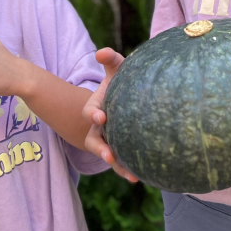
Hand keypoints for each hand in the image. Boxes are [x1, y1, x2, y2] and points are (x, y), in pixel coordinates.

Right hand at [82, 48, 137, 182]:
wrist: (127, 99)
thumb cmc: (122, 81)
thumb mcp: (116, 69)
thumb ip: (110, 59)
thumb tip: (102, 52)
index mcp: (96, 107)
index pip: (90, 112)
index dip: (93, 114)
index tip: (101, 116)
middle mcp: (99, 128)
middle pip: (93, 141)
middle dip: (100, 149)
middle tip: (109, 155)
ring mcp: (109, 140)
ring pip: (107, 156)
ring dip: (117, 166)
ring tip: (130, 175)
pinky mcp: (120, 149)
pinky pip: (122, 163)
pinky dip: (128, 170)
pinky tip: (140, 178)